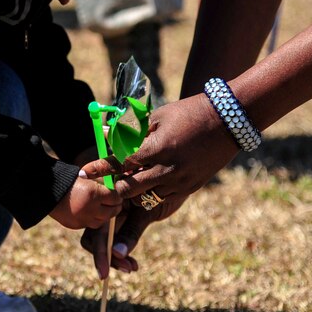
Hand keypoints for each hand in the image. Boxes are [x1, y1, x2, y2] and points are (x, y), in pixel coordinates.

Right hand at [49, 175, 122, 229]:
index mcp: (94, 194)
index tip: (117, 192)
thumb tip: (117, 187)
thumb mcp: (88, 177)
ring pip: (103, 221)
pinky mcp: (76, 225)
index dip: (118, 195)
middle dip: (114, 205)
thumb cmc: (68, 180)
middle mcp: (90, 209)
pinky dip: (92, 218)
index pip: (116, 198)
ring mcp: (83, 219)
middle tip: (112, 200)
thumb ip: (102, 183)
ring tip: (101, 206)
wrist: (46, 190)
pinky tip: (88, 211)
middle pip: (112, 211)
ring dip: (104, 214)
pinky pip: (90, 224)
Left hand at [81, 93, 237, 213]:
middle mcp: (168, 169)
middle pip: (130, 188)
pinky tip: (146, 187)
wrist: (228, 121)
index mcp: (158, 148)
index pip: (121, 162)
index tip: (84, 171)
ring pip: (147, 198)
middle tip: (102, 187)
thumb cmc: (189, 113)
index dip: (101, 168)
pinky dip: (152, 194)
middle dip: (114, 188)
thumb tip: (107, 134)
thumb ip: (134, 130)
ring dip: (133, 193)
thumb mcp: (159, 116)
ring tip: (124, 187)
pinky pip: (164, 198)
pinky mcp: (191, 188)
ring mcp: (181, 181)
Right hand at [81, 194, 188, 278]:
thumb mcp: (148, 211)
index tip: (104, 272)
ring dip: (115, 258)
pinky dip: (122, 253)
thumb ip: (131, 231)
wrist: (176, 176)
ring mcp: (112, 213)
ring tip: (131, 267)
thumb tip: (116, 253)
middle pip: (95, 238)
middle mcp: (106, 206)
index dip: (99, 251)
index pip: (95, 229)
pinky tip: (132, 263)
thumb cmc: (164, 188)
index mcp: (108, 199)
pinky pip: (116, 240)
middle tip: (127, 269)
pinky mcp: (122, 221)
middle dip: (107, 257)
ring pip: (105, 241)